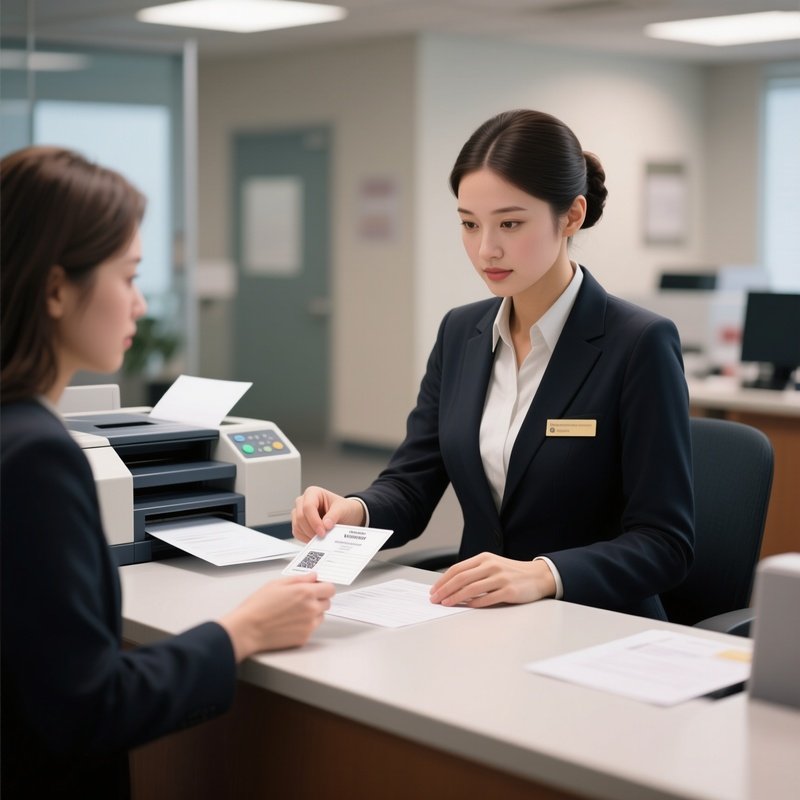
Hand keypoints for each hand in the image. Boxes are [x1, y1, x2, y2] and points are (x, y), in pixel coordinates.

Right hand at [219, 574, 334, 660]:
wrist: (248, 629)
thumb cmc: (258, 606)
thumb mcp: (276, 583)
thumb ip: (299, 579)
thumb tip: (313, 576)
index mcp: (306, 592)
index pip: (330, 588)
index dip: (324, 587)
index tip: (318, 588)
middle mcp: (311, 609)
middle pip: (327, 602)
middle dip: (318, 599)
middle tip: (301, 600)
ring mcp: (309, 625)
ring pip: (320, 616)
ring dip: (313, 613)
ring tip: (293, 612)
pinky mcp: (304, 638)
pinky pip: (311, 628)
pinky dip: (305, 625)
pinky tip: (290, 623)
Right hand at [292, 485, 364, 542]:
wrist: (344, 515)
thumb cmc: (342, 508)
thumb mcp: (342, 509)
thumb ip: (334, 516)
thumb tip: (325, 525)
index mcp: (313, 492)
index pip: (308, 506)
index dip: (314, 521)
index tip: (322, 531)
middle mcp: (303, 501)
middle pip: (300, 516)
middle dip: (311, 529)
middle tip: (322, 537)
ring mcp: (299, 512)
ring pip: (297, 526)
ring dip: (308, 535)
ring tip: (321, 538)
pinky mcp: (299, 523)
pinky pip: (297, 532)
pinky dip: (305, 538)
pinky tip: (316, 539)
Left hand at [429, 553, 555, 607]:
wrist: (537, 576)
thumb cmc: (511, 573)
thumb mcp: (491, 565)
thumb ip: (474, 572)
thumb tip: (451, 585)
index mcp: (484, 558)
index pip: (457, 569)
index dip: (443, 580)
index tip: (434, 590)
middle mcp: (491, 566)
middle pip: (461, 578)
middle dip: (445, 590)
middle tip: (435, 599)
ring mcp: (500, 578)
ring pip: (471, 589)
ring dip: (456, 597)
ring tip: (446, 604)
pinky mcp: (509, 590)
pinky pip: (487, 598)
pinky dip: (474, 603)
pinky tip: (466, 606)